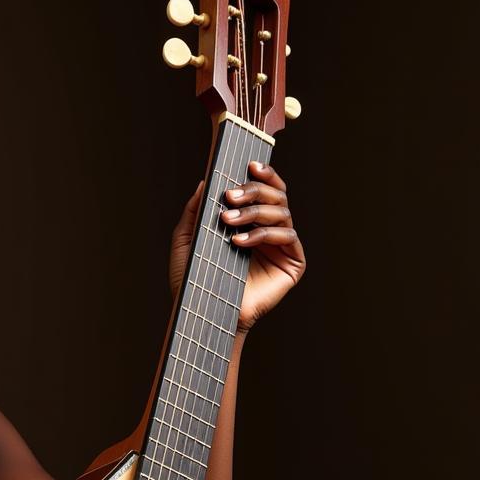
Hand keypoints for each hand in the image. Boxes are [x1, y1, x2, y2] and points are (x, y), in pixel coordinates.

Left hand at [168, 161, 305, 333]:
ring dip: (254, 212)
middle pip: (277, 195)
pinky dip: (263, 235)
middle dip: (254, 190)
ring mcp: (283, 247)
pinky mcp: (293, 263)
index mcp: (251, 222)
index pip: (266, 189)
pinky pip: (288, 236)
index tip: (248, 164)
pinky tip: (239, 243)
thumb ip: (193, 212)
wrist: (202, 314)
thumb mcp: (187, 242)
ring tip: (228, 222)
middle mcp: (270, 231)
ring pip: (282, 212)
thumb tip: (205, 182)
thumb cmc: (195, 281)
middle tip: (230, 195)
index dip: (263, 174)